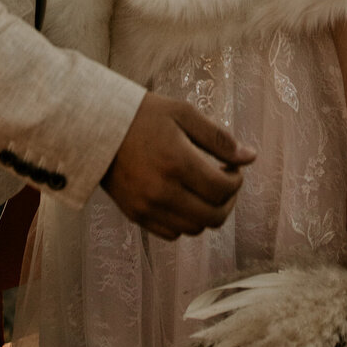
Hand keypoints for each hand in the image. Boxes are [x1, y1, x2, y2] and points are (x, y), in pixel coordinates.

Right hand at [103, 93, 255, 239]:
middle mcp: (162, 191)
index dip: (237, 180)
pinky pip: (172, 233)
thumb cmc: (143, 115)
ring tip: (205, 190)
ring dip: (208, 212)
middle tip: (225, 181)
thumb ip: (218, 138)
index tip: (233, 166)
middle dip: (228, 200)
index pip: (223, 188)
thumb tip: (250, 157)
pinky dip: (185, 221)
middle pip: (213, 216)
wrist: (96, 127)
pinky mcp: (135, 215)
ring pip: (194, 229)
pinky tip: (184, 199)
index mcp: (177, 162)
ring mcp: (147, 207)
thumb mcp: (183, 114)